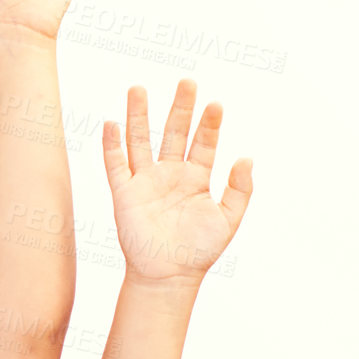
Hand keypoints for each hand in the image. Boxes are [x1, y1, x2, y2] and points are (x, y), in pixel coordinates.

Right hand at [103, 80, 252, 285]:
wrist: (169, 276)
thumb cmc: (199, 250)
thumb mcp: (228, 219)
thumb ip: (240, 189)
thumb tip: (247, 157)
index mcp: (196, 178)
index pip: (203, 143)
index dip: (209, 124)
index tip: (215, 104)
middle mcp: (170, 174)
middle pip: (173, 133)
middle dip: (180, 108)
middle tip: (187, 82)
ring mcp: (146, 181)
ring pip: (140, 141)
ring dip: (139, 115)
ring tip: (138, 88)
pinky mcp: (125, 194)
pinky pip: (115, 165)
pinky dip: (111, 145)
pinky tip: (111, 123)